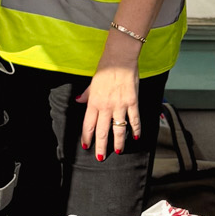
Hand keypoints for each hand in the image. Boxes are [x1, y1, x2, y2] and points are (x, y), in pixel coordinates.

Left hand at [77, 46, 141, 160]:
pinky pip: (134, 119)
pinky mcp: (132, 102)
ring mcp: (120, 105)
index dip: (87, 137)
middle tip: (100, 157)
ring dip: (118, 142)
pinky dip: (136, 129)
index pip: (89, 124)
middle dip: (101, 146)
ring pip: (119, 129)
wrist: (120, 58)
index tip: (86, 146)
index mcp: (94, 102)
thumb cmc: (105, 68)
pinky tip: (136, 136)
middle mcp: (106, 106)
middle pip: (102, 131)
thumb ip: (86, 94)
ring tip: (118, 151)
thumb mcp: (92, 82)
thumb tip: (78, 101)